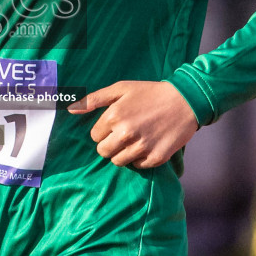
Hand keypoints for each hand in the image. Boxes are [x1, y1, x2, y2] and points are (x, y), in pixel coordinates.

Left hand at [68, 80, 199, 168]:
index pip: (95, 137)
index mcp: (114, 116)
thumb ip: (94, 99)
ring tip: (135, 140)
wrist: (185, 100)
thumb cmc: (150, 93)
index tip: (116, 125)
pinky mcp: (156, 157)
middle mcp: (126, 134)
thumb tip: (71, 110)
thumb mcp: (121, 88)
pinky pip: (138, 166)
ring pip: (118, 162)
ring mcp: (142, 147)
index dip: (104, 131)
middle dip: (110, 145)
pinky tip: (147, 145)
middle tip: (124, 135)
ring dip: (123, 153)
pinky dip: (140, 159)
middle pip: (103, 152)